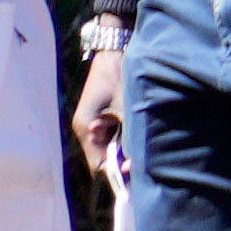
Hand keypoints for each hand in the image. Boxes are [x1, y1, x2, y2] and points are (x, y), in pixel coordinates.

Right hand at [70, 40, 130, 185]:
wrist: (113, 52)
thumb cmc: (117, 78)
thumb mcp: (126, 109)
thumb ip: (128, 136)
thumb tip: (136, 163)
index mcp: (86, 128)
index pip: (99, 164)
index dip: (116, 173)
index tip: (137, 177)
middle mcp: (86, 129)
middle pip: (103, 158)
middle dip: (122, 163)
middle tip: (145, 167)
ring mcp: (92, 123)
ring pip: (108, 148)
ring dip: (124, 151)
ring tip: (144, 153)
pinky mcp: (101, 117)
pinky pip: (111, 136)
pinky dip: (124, 140)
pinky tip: (138, 138)